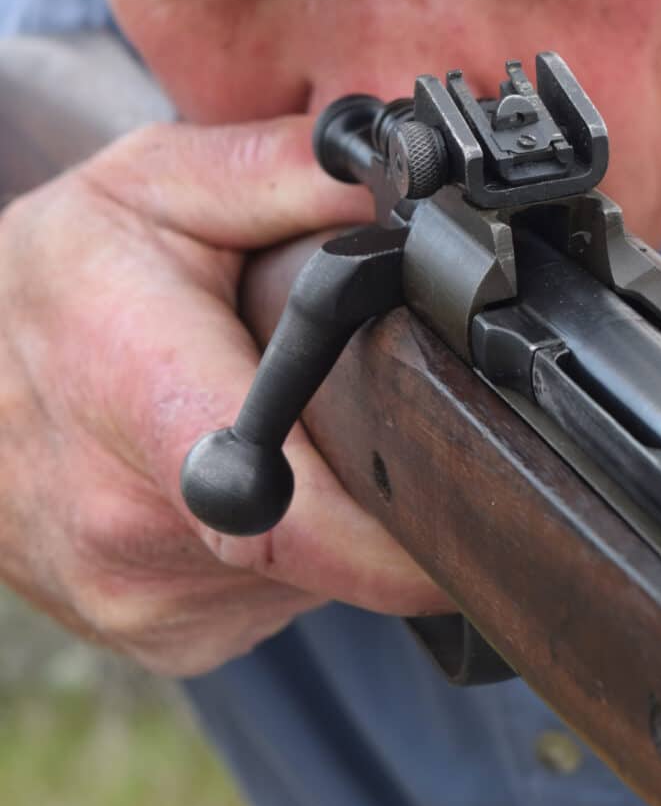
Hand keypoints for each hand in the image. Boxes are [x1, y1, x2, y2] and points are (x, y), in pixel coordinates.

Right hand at [0, 117, 449, 675]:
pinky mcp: (157, 633)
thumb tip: (405, 181)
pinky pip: (275, 598)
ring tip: (278, 433)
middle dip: (380, 483)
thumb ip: (284, 172)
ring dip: (332, 512)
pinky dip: (290, 550)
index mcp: (140, 394)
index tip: (465, 520)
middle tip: (369, 410)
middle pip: (331, 541)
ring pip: (314, 575)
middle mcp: (129, 522)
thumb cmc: (50, 281)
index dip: (394, 537)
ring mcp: (138, 595)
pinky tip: (247, 482)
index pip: (287, 510)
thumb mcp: (154, 185)